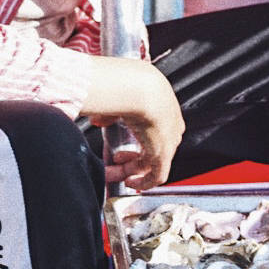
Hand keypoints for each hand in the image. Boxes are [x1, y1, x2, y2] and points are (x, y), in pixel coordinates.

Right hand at [82, 58, 184, 189]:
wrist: (139, 88)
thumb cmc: (128, 86)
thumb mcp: (117, 100)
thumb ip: (108, 113)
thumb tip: (98, 120)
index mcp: (162, 109)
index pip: (151, 133)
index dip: (134, 144)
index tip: (118, 151)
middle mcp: (170, 126)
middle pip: (151, 150)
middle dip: (129, 159)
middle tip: (112, 164)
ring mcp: (168, 141)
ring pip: (151, 164)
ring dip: (131, 170)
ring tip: (114, 173)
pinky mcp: (164, 154)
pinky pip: (157, 176)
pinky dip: (143, 182)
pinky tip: (131, 183)